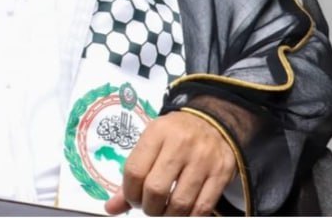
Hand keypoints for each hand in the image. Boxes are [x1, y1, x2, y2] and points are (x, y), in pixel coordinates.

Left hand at [104, 111, 236, 215]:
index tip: (133, 198)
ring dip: (168, 216)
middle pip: (155, 189)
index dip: (129, 193)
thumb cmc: (175, 135)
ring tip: (165, 211)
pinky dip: (189, 217)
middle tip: (150, 206)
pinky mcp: (221, 174)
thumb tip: (110, 208)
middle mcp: (180, 144)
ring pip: (180, 203)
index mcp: (157, 132)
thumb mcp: (151, 143)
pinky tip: (183, 212)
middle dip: (148, 208)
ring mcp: (203, 159)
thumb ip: (132, 175)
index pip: (134, 171)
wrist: (214, 122)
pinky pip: (202, 208)